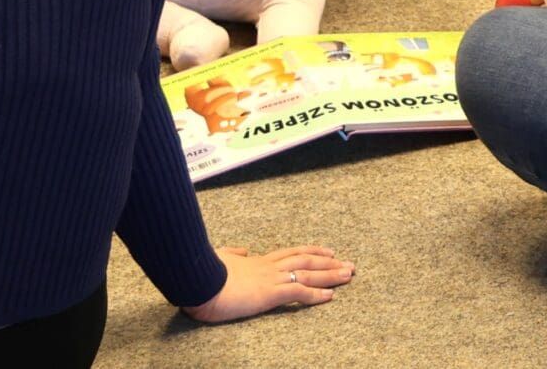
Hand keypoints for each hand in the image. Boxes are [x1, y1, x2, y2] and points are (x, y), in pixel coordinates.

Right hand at [182, 245, 354, 321]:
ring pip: (308, 273)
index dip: (311, 252)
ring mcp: (270, 279)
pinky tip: (330, 296)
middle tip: (349, 264)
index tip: (328, 251)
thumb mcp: (218, 258)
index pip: (291, 254)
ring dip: (330, 274)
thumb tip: (242, 250)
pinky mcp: (268, 293)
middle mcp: (268, 267)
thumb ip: (232, 254)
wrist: (197, 280)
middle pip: (306, 261)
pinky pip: (298, 292)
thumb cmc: (202, 271)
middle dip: (329, 262)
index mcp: (257, 261)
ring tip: (349, 274)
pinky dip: (316, 294)